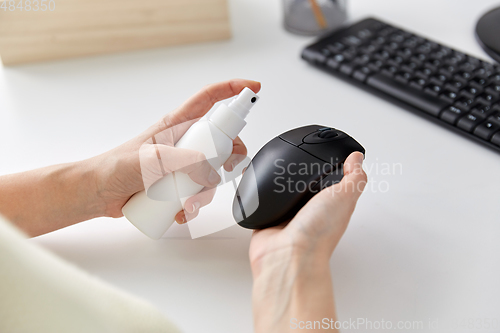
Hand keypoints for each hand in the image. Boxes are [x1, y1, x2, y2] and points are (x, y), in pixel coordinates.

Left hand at [0, 79, 259, 235]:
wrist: (97, 194)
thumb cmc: (115, 169)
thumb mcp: (151, 161)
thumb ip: (184, 162)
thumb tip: (211, 172)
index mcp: (177, 125)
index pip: (209, 99)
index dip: (233, 89)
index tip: (254, 88)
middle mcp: (184, 142)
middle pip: (222, 142)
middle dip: (228, 160)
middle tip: (223, 172)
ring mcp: (182, 164)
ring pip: (212, 173)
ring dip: (207, 192)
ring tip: (188, 204)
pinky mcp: (178, 184)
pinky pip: (199, 193)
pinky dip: (194, 205)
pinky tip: (181, 212)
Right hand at [249, 152, 366, 332]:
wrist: (288, 254)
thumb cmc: (318, 234)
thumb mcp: (344, 197)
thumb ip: (353, 177)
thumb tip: (357, 158)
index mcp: (331, 205)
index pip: (332, 182)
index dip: (330, 168)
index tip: (328, 153)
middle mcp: (310, 211)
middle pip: (305, 185)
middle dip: (300, 172)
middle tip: (299, 159)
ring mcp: (288, 216)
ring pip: (283, 191)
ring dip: (278, 182)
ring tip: (278, 170)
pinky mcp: (268, 218)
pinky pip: (262, 201)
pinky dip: (259, 192)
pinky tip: (260, 185)